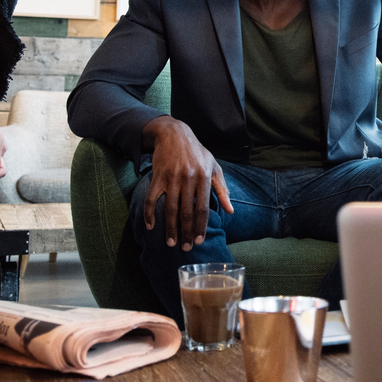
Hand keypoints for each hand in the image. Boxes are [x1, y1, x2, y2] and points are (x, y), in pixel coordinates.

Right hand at [142, 115, 232, 250]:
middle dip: (186, 232)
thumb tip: (230, 211)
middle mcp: (188, 179)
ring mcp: (171, 178)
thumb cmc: (197, 153)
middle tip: (185, 248)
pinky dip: (150, 214)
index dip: (201, 226)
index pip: (203, 208)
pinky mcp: (157, 177)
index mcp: (204, 177)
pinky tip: (151, 226)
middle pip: (187, 212)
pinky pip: (152, 199)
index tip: (199, 241)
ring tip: (171, 243)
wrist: (174, 134)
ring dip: (170, 228)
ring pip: (170, 209)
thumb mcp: (214, 167)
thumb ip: (222, 190)